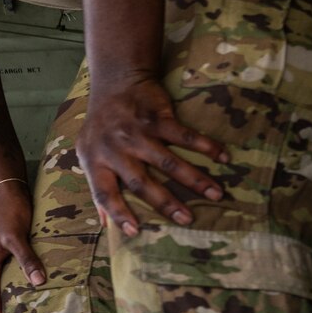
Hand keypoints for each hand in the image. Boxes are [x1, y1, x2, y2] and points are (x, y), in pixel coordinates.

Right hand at [0, 179, 44, 312]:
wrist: (6, 189)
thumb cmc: (9, 212)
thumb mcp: (17, 238)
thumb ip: (27, 260)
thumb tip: (39, 283)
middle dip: (4, 304)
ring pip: (3, 277)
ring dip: (11, 291)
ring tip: (24, 305)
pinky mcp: (5, 244)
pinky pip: (10, 267)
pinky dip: (18, 277)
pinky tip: (30, 280)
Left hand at [77, 74, 225, 237]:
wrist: (115, 81)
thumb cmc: (101, 124)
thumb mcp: (88, 153)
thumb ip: (97, 185)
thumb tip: (104, 223)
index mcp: (94, 161)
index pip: (104, 193)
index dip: (117, 212)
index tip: (135, 231)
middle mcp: (114, 149)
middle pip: (141, 182)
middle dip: (166, 203)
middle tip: (188, 219)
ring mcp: (136, 133)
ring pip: (167, 161)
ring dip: (194, 179)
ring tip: (216, 194)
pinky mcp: (156, 117)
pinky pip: (184, 135)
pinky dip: (205, 146)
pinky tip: (224, 157)